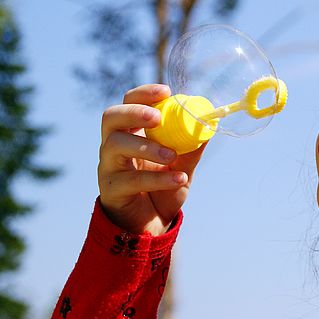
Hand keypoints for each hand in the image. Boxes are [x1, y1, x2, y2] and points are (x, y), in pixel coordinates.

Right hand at [97, 83, 206, 234]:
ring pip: (115, 146)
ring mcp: (108, 167)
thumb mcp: (183, 166)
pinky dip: (157, 179)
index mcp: (131, 132)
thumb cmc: (163, 190)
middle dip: (133, 112)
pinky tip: (179, 179)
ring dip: (146, 147)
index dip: (144, 94)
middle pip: (111, 117)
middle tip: (157, 119)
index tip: (166, 92)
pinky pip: (130, 180)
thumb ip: (192, 148)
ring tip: (172, 155)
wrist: (151, 227)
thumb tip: (210, 125)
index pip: (129, 103)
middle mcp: (114, 145)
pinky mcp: (110, 190)